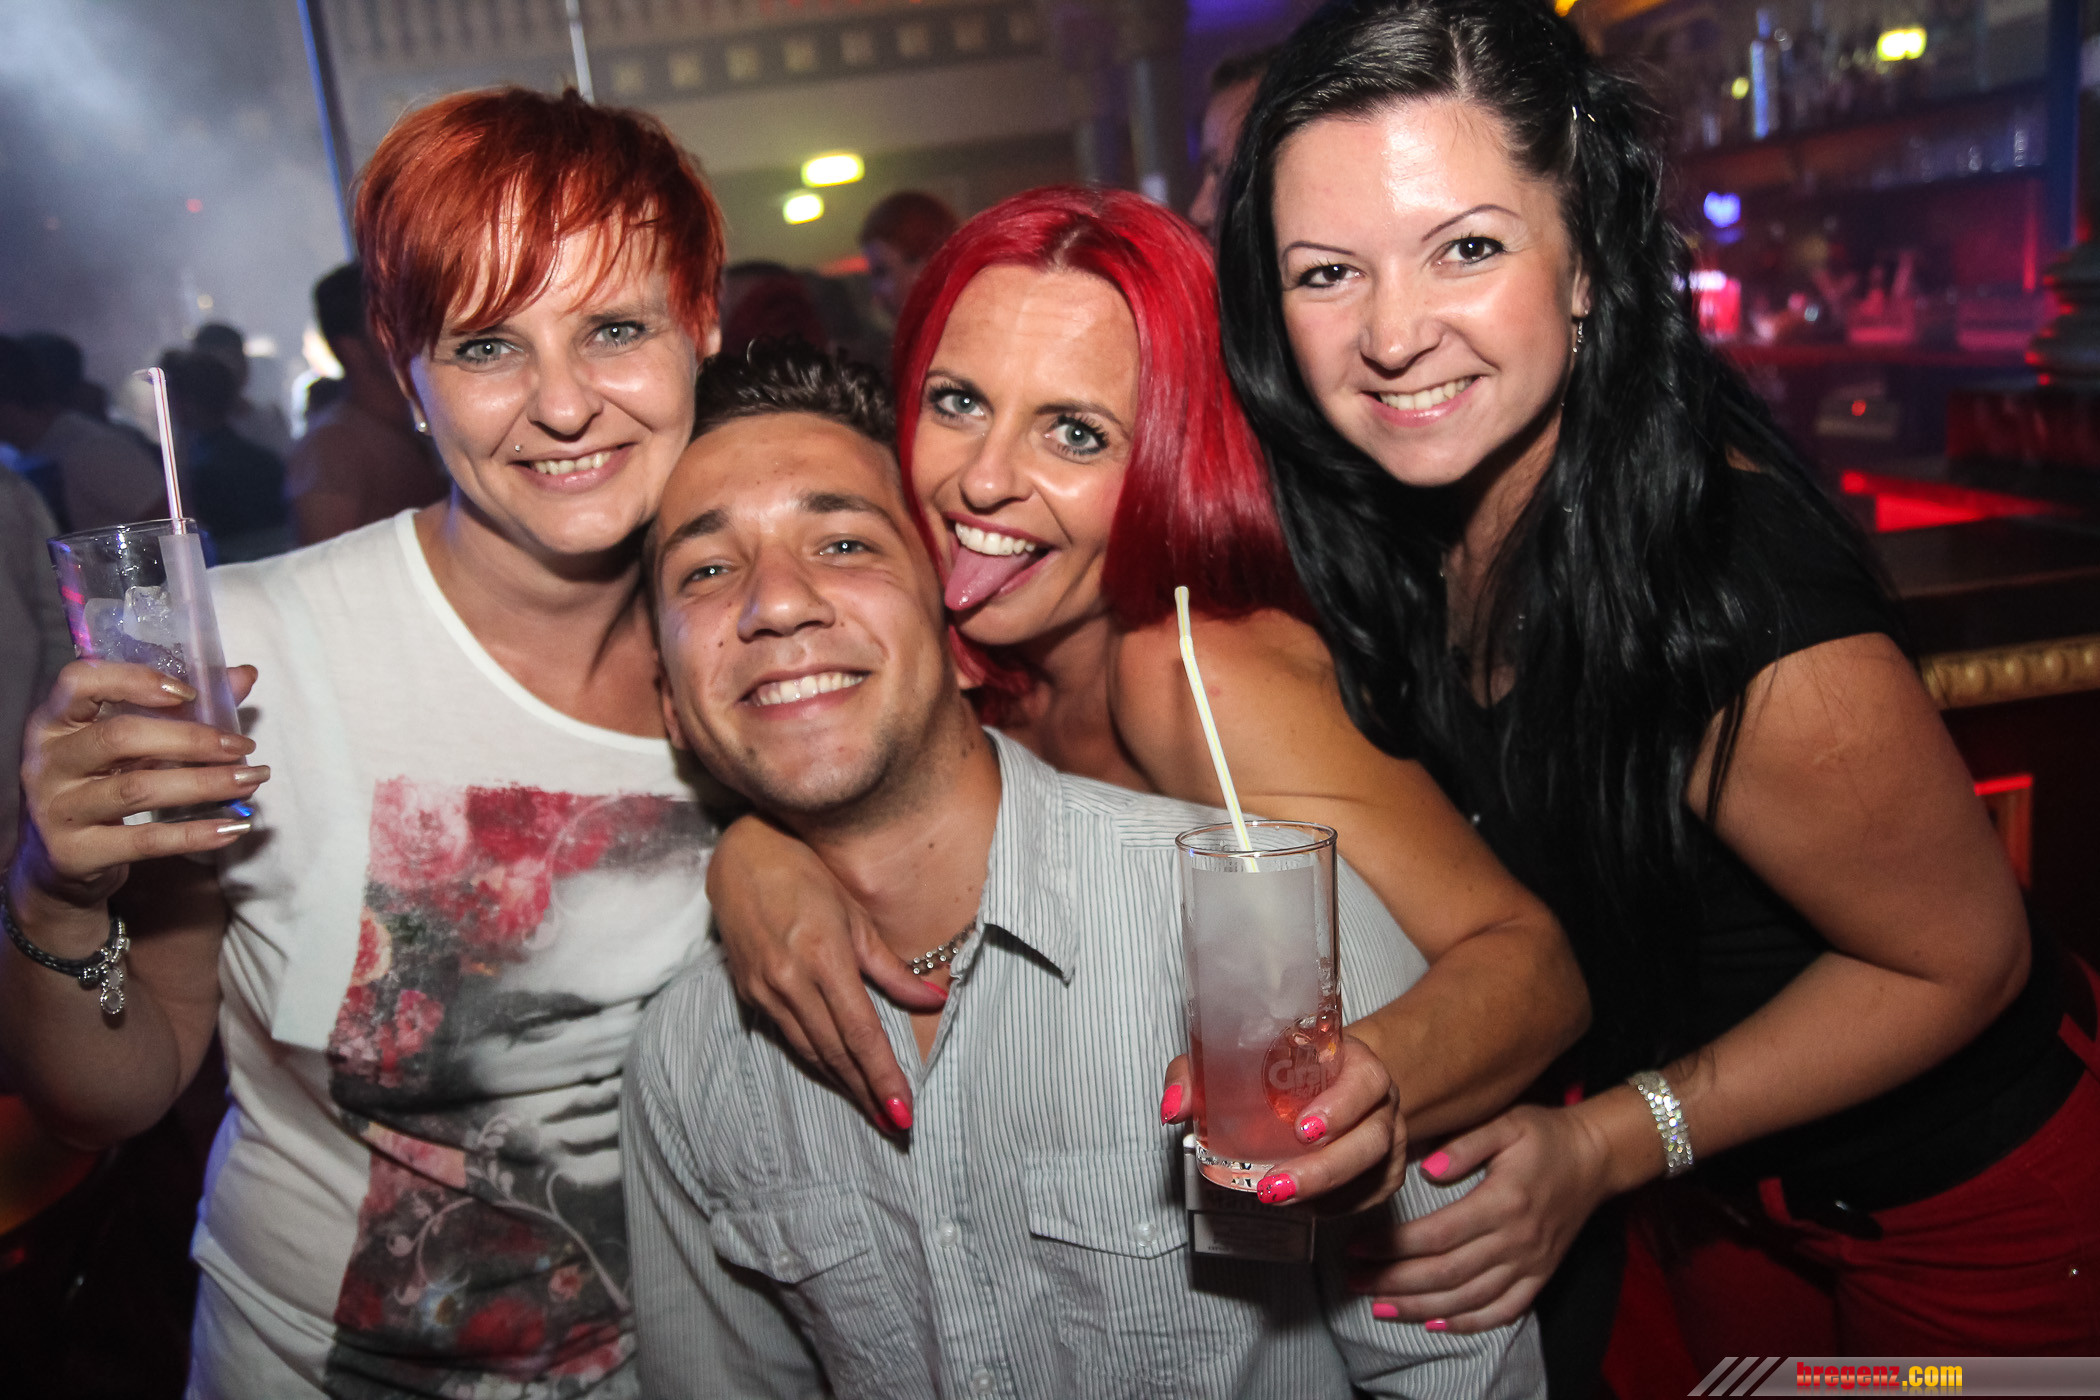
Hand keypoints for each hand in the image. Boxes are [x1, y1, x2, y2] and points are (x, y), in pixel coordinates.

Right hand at [17, 660, 263, 914]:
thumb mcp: (129, 744)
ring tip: (252, 779)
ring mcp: (58, 808)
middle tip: (242, 745)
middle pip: (119, 736)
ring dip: (205, 783)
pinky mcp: (75, 852)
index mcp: (55, 721)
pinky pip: (144, 840)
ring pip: (137, 788)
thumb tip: (243, 675)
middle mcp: (48, 761)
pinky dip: (195, 833)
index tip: (189, 693)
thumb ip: (181, 708)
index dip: (134, 680)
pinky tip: (234, 827)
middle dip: (191, 739)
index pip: (79, 681)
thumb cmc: (100, 785)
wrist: (58, 862)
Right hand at [708, 815, 946, 1134]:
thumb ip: (893, 968)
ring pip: (809, 1051)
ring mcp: (764, 989)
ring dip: (841, 1083)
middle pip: (835, 1052)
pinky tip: (834, 1073)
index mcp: (824, 958)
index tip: (902, 1110)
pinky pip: (787, 1036)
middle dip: (866, 1092)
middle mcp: (790, 980)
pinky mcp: (748, 992)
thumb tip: (934, 1001)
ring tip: (871, 1107)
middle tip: (894, 1125)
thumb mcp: (857, 917)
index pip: (860, 1033)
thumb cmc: (808, 877)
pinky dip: (813, 1059)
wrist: (740, 857)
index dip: (882, 1076)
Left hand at [1159, 1032, 1408, 1212]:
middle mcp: (1380, 1103)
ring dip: (1327, 1192)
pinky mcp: (1383, 1172)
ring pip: (1373, 1173)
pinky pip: (1370, 1196)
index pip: (1366, 1082)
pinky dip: (1338, 1205)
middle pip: (1371, 1140)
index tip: (1304, 1129)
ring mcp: (1388, 1140)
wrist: (1329, 1076)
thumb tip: (1174, 1108)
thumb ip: (1201, 1074)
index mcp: (1356, 1064)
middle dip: (1325, 1169)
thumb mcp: (1241, 1057)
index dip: (1342, 1107)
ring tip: (1278, 1196)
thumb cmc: (1284, 1065)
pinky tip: (1306, 1206)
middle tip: (1277, 1185)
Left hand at [1348, 1103, 1615, 1331]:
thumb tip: (1426, 1172)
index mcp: (1503, 1202)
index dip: (1393, 1246)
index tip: (1356, 1247)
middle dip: (1394, 1282)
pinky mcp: (1540, 1276)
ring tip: (1379, 1307)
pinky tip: (1435, 1324)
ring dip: (1420, 1308)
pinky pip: (1503, 1311)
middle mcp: (1516, 1240)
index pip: (1437, 1235)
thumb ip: (1465, 1145)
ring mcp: (1530, 1264)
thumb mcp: (1506, 1123)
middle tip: (1354, 1282)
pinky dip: (1468, 1323)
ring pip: (1468, 1299)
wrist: (1595, 1158)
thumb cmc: (1543, 1135)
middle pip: (1446, 1274)